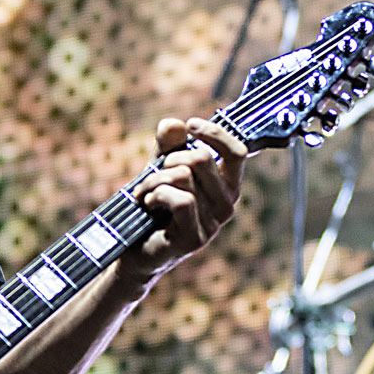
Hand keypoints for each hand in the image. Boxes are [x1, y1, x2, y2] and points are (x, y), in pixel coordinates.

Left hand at [124, 117, 247, 279]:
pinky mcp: (195, 238)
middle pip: (202, 159)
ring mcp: (213, 224)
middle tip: (153, 173)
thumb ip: (168, 146)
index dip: (215, 133)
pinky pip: (181, 200)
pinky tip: (147, 204)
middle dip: (169, 159)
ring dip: (154, 179)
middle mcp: (226, 205)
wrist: (136, 249)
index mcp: (226, 187)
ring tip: (143, 192)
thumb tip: (175, 124)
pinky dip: (156, 195)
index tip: (191, 125)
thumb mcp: (160, 168)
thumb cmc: (152, 207)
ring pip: (184, 177)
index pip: (237, 152)